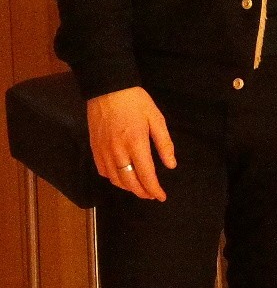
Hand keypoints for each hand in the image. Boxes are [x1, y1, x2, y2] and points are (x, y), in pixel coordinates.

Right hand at [87, 86, 175, 200]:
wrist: (108, 90)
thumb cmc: (136, 102)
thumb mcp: (156, 118)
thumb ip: (164, 143)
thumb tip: (171, 165)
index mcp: (136, 143)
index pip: (146, 174)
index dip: (154, 189)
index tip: (161, 196)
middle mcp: (118, 152)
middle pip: (129, 182)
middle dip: (142, 192)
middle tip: (152, 195)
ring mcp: (103, 152)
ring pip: (115, 180)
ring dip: (128, 188)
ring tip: (140, 188)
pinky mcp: (94, 150)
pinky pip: (104, 172)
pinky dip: (114, 179)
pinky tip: (122, 177)